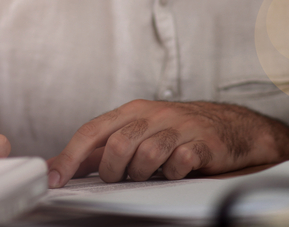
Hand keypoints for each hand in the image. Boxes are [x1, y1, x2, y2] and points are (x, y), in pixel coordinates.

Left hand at [47, 99, 288, 187]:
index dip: (71, 155)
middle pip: (118, 144)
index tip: (55, 177)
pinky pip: (178, 164)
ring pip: (146, 155)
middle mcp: (154, 115)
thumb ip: (100, 148)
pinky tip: (174, 172)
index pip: (93, 130)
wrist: (232, 126)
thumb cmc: (178, 131)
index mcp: (133, 111)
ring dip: (142, 174)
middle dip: (112, 170)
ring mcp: (179, 127)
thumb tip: (60, 165)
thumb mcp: (137, 132)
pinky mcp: (202, 143)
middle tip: (121, 178)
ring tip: (149, 175)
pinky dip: (171, 174)